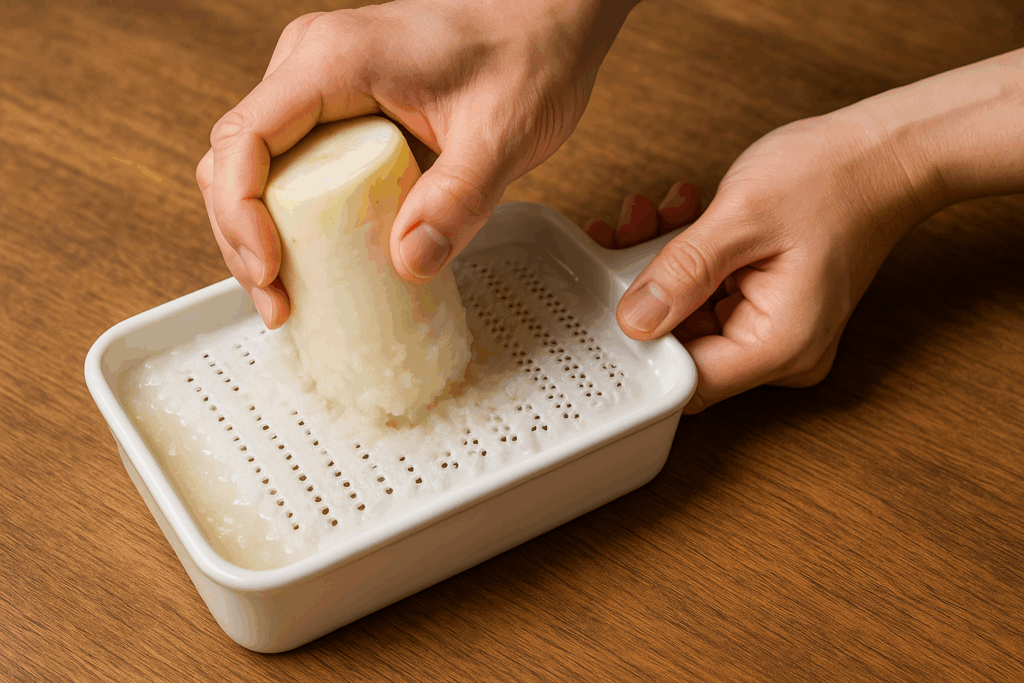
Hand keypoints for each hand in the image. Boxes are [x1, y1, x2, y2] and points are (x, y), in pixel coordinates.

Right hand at [195, 0, 636, 327]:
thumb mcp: (500, 136)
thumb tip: (408, 264)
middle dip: (243, 238)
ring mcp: (321, 86)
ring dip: (259, 233)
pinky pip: (294, 165)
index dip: (239, 213)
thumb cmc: (525, 55)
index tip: (270, 270)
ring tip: (289, 294)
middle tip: (279, 303)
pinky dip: (290, 218)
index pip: (244, 138)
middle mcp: (311, 66)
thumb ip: (457, 199)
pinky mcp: (340, 108)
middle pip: (235, 160)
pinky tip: (315, 261)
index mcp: (334, 61)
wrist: (545, 22)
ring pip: (256, 166)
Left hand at [594, 112, 940, 413]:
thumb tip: (633, 321)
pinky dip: (690, 259)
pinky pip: (711, 296)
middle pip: (684, 346)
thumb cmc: (834, 177)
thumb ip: (682, 274)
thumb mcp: (742, 219)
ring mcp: (776, 330)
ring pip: (690, 315)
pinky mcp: (768, 306)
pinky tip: (683, 215)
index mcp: (780, 345)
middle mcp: (781, 351)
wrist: (885, 152)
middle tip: (628, 234)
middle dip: (648, 290)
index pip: (689, 380)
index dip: (642, 344)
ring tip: (656, 213)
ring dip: (665, 265)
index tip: (612, 301)